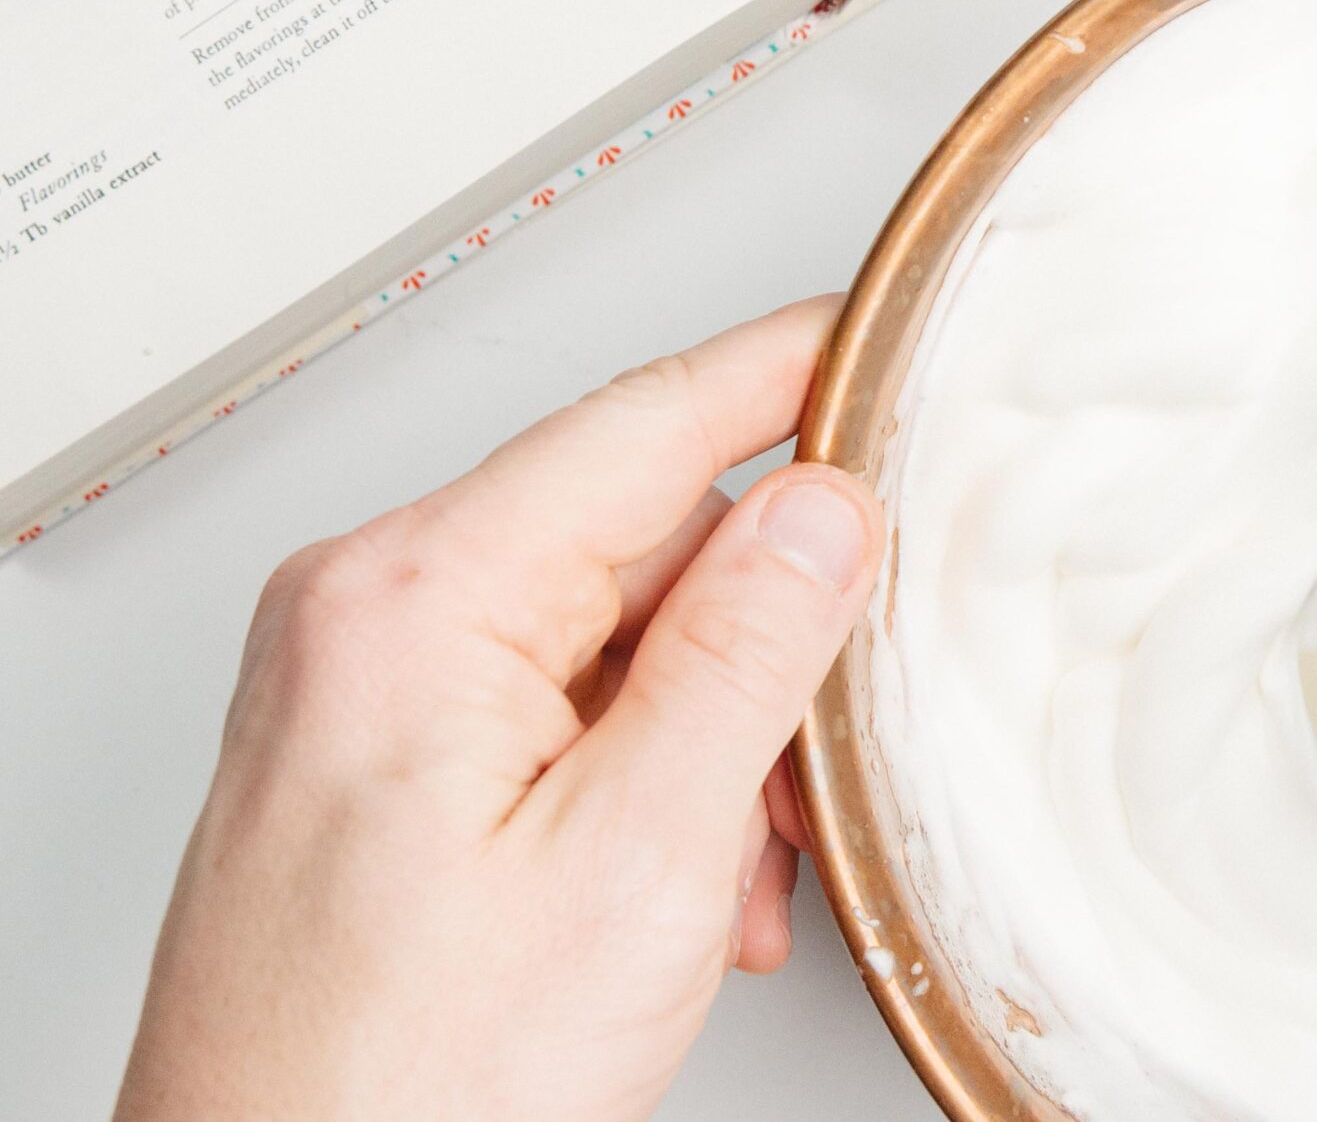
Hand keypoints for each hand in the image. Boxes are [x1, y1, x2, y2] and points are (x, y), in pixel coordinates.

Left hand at [116, 299, 880, 1121]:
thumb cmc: (398, 1090)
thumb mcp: (634, 860)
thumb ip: (744, 656)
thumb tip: (823, 509)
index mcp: (416, 600)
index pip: (650, 419)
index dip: (790, 372)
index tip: (884, 337)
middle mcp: (371, 618)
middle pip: (645, 540)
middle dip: (759, 646)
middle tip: (819, 757)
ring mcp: (366, 691)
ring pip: (617, 639)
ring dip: (711, 739)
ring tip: (731, 872)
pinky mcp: (380, 764)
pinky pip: (561, 712)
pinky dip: (647, 782)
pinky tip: (677, 885)